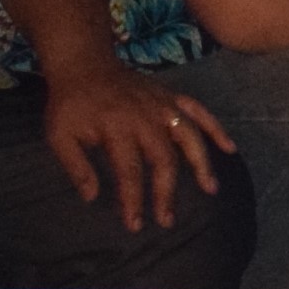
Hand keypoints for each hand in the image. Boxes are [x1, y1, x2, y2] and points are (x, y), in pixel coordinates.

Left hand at [35, 54, 226, 234]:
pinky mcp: (172, 97)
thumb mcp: (59, 136)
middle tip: (167, 220)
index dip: (133, 199)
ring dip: (201, 164)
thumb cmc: (70, 105)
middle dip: (167, 192)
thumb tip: (91, 197)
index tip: (135, 224)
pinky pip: (200, 111)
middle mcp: (145, 118)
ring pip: (189, 137)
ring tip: (210, 188)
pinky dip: (216, 128)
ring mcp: (163, 105)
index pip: (129, 171)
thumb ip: (76, 166)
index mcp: (116, 129)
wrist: (83, 64)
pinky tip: (229, 148)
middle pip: (164, 160)